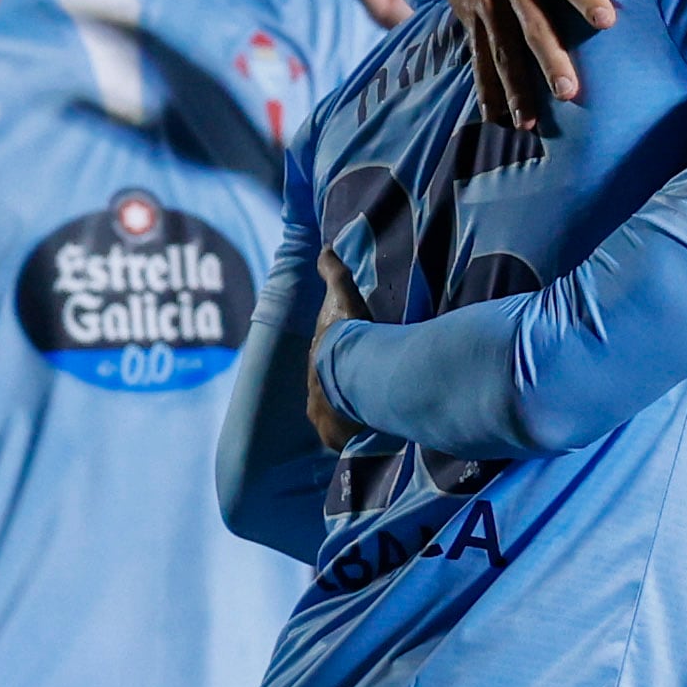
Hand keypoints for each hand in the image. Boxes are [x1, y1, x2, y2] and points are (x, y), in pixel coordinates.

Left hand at [305, 249, 366, 450]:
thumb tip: (324, 247)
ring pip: (337, 419)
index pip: (327, 367)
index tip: (353, 367)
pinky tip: (368, 438)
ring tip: (370, 419)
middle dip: (343, 395)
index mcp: (318, 365)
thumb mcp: (345, 299)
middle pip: (331, 395)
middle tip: (363, 396)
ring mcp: (323, 416)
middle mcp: (316, 393)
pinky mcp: (333, 436)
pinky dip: (354, 437)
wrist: (351, 372)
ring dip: (349, 418)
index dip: (339, 367)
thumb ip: (334, 274)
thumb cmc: (348, 336)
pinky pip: (344, 439)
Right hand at [436, 0, 619, 129]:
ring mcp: (485, 2)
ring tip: (530, 121)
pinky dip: (486, 89)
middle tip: (569, 92)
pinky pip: (479, 58)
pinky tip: (496, 119)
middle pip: (531, 22)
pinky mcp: (470, 20)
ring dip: (515, 87)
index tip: (606, 21)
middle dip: (549, 58)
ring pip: (502, 49)